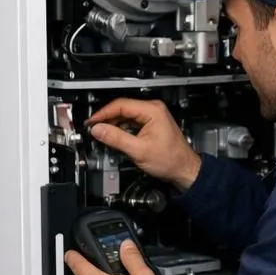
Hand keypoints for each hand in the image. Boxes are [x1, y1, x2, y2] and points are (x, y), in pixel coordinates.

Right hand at [86, 98, 201, 190]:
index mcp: (152, 110)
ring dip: (113, 124)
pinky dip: (121, 128)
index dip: (103, 113)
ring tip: (101, 134)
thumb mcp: (138, 150)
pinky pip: (131, 122)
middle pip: (122, 108)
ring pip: (125, 115)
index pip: (121, 105)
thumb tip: (98, 129)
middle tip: (93, 129)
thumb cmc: (170, 160)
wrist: (184, 169)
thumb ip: (116, 138)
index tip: (91, 122)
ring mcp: (152, 116)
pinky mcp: (151, 124)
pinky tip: (114, 136)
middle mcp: (153, 109)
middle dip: (106, 119)